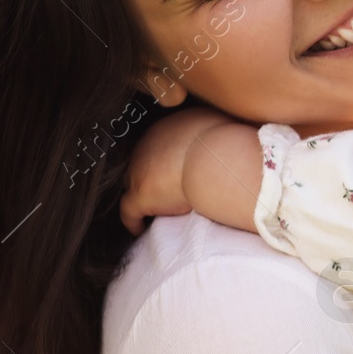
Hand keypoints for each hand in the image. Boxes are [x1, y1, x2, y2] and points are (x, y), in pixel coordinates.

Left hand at [119, 106, 230, 234]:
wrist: (214, 157)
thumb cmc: (223, 140)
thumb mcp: (213, 125)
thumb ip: (206, 132)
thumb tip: (215, 138)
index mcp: (164, 129)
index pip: (158, 146)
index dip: (165, 160)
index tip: (176, 171)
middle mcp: (145, 147)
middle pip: (141, 164)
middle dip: (151, 175)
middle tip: (165, 189)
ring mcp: (139, 171)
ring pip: (133, 185)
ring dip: (143, 195)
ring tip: (153, 209)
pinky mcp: (140, 196)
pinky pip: (129, 212)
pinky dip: (133, 220)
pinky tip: (139, 228)